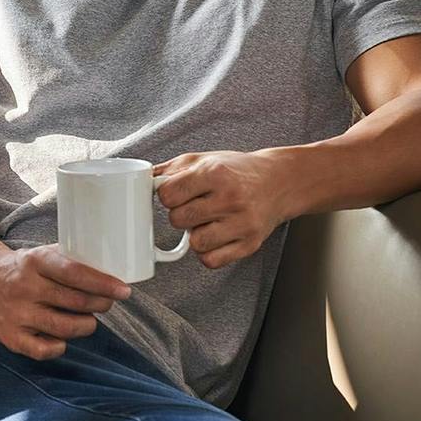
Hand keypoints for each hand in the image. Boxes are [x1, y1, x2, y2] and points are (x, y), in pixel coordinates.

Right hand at [0, 243, 132, 360]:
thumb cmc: (22, 268)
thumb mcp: (40, 254)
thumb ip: (69, 261)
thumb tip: (109, 273)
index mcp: (34, 262)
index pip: (74, 273)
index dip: (102, 283)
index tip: (123, 290)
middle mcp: (25, 288)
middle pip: (75, 301)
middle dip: (100, 304)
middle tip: (108, 303)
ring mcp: (17, 314)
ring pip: (65, 327)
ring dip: (86, 325)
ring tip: (89, 320)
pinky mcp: (11, 336)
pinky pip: (44, 350)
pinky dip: (60, 345)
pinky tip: (63, 336)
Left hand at [153, 150, 292, 269]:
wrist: (279, 181)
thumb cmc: (235, 170)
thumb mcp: (203, 159)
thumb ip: (170, 170)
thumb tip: (141, 181)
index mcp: (215, 173)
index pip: (168, 195)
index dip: (167, 196)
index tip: (175, 194)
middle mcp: (230, 198)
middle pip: (179, 220)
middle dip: (180, 215)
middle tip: (193, 208)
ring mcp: (242, 223)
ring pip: (195, 244)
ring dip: (195, 235)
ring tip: (206, 222)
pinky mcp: (250, 244)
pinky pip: (211, 261)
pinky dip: (208, 252)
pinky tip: (215, 236)